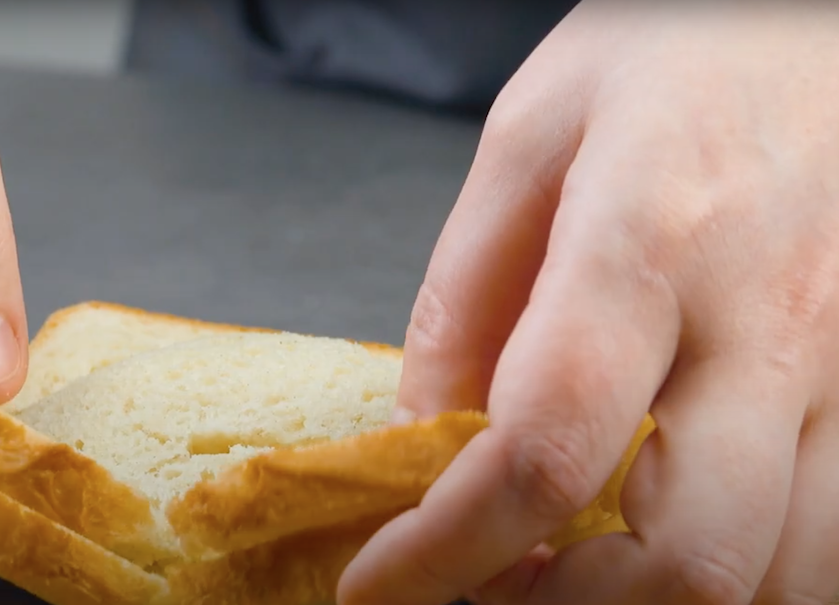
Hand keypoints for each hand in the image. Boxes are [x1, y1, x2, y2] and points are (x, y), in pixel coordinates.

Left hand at [339, 3, 838, 603]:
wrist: (829, 16)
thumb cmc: (684, 48)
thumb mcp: (531, 134)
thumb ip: (465, 294)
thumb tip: (419, 433)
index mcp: (652, 239)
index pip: (543, 450)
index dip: (446, 548)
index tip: (382, 585)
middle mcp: (774, 319)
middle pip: (686, 556)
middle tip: (491, 580)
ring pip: (782, 575)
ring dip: (654, 603)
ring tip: (573, 564)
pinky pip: (838, 540)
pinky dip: (744, 574)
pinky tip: (672, 535)